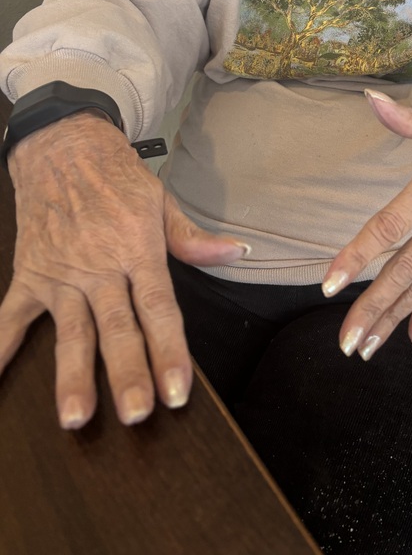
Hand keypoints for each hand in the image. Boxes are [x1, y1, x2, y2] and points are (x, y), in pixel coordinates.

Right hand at [0, 113, 248, 428]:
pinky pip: (11, 316)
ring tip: (75, 418)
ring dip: (71, 375)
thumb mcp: (161, 201)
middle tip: (135, 415)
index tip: (177, 391)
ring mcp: (60, 273)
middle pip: (116, 328)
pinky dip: (0, 347)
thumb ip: (192, 239)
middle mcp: (99, 266)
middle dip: (127, 373)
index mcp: (137, 249)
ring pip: (69, 331)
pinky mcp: (29, 273)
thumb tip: (235, 253)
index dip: (170, 351)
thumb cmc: (118, 176)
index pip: (158, 308)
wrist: (63, 145)